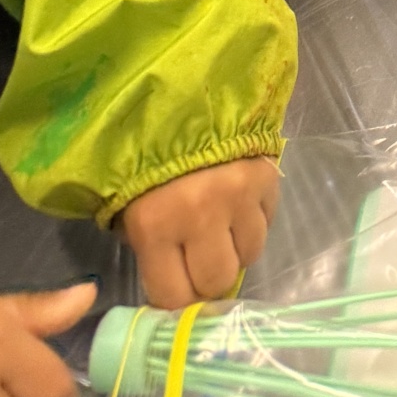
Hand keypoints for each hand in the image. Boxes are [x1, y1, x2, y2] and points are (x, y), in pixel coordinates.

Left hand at [121, 158, 279, 307]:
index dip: (176, 299)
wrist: (186, 96)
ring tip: (221, 230)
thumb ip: (147, 246)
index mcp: (156, 226)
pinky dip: (254, 222)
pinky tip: (238, 206)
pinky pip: (268, 222)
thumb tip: (170, 285)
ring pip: (250, 255)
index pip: (174, 296)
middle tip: (199, 263)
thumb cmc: (146, 158)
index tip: (176, 290)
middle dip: (208, 279)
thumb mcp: (128, 205)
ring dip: (235, 250)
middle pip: (218, 281)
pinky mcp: (267, 179)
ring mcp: (239, 198)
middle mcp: (201, 216)